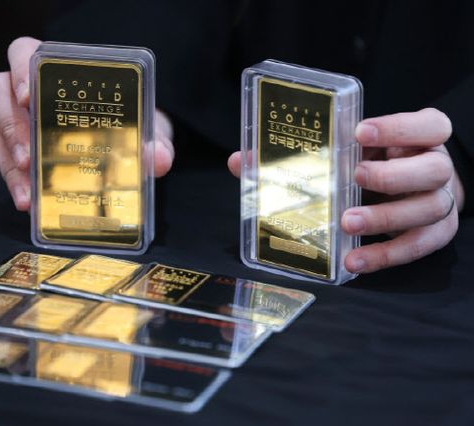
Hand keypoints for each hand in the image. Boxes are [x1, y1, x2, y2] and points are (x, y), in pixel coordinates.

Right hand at [0, 37, 174, 210]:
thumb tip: (158, 158)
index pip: (24, 52)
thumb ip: (154, 140)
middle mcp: (27, 91)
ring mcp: (16, 120)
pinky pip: (0, 160)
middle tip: (30, 156)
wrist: (127, 149)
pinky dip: (11, 181)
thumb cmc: (128, 125)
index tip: (29, 96)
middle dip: (11, 123)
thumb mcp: (145, 128)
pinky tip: (27, 200)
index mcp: (56, 71)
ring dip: (7, 156)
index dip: (20, 68)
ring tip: (28, 183)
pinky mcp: (13, 150)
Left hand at [227, 108, 463, 273]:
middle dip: (393, 174)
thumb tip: (240, 161)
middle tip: (355, 177)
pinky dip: (385, 255)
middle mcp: (439, 167)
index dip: (399, 128)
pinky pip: (417, 246)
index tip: (359, 132)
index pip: (430, 125)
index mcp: (423, 138)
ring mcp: (441, 202)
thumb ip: (304, 152)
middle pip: (433, 169)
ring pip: (428, 209)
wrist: (412, 189)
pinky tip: (354, 258)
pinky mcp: (436, 234)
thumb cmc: (374, 164)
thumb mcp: (348, 151)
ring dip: (385, 217)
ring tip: (347, 222)